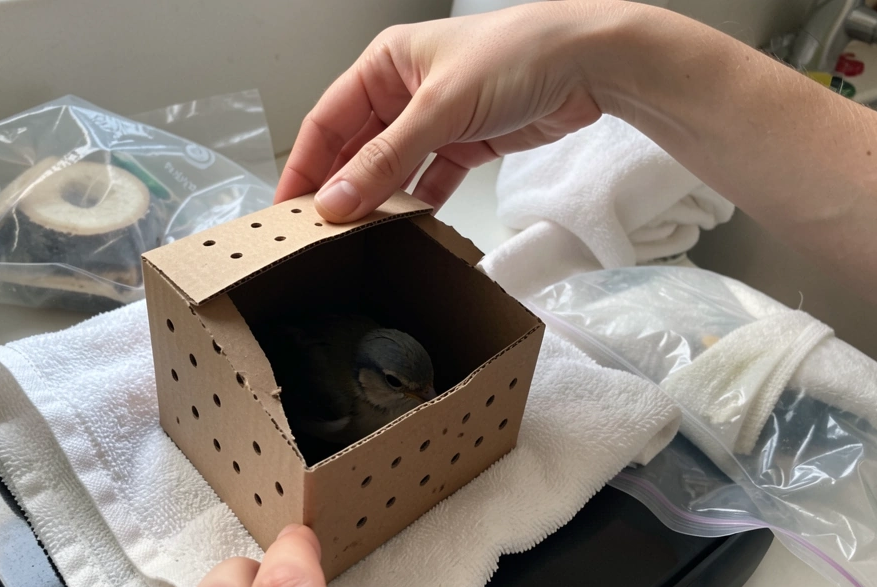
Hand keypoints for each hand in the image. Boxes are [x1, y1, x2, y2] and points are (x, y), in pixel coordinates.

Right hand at [275, 1, 612, 220]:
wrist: (589, 64)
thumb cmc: (516, 57)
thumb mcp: (439, 108)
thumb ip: (386, 159)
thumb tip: (336, 201)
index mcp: (385, 65)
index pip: (328, 121)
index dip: (304, 165)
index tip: (286, 209)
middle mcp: (404, 91)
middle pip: (357, 149)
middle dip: (340, 189)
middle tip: (316, 235)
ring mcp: (435, 120)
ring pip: (393, 169)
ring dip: (379, 202)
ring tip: (357, 240)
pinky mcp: (465, 144)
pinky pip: (429, 180)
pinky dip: (419, 204)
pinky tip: (406, 228)